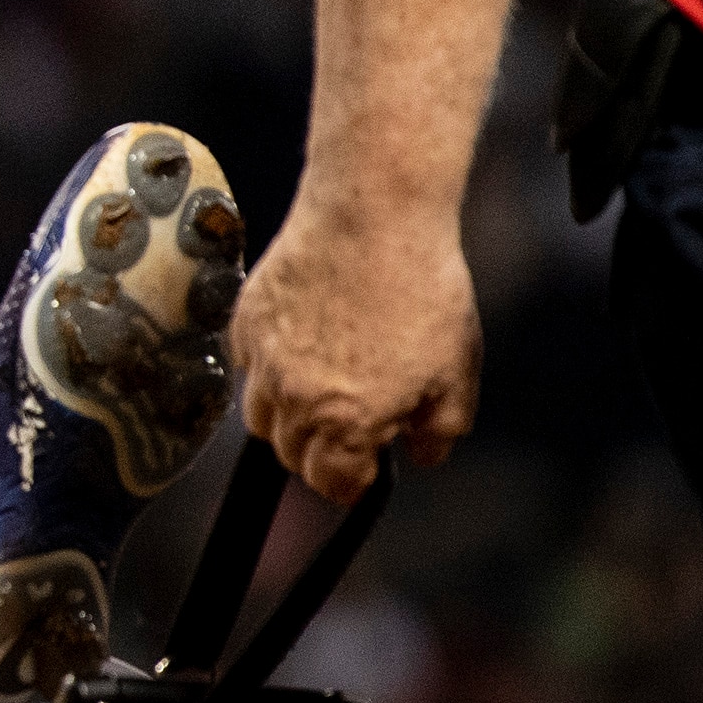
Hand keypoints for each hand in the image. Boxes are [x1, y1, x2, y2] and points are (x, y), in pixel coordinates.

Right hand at [229, 193, 481, 505]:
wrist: (372, 219)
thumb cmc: (422, 291)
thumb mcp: (457, 371)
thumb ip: (441, 428)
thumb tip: (423, 454)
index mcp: (349, 422)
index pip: (332, 483)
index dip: (352, 483)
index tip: (364, 470)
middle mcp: (296, 401)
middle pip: (291, 455)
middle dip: (320, 454)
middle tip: (350, 430)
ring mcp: (264, 362)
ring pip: (260, 418)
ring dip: (287, 420)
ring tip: (319, 394)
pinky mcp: (245, 324)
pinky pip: (247, 370)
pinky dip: (268, 374)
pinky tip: (301, 349)